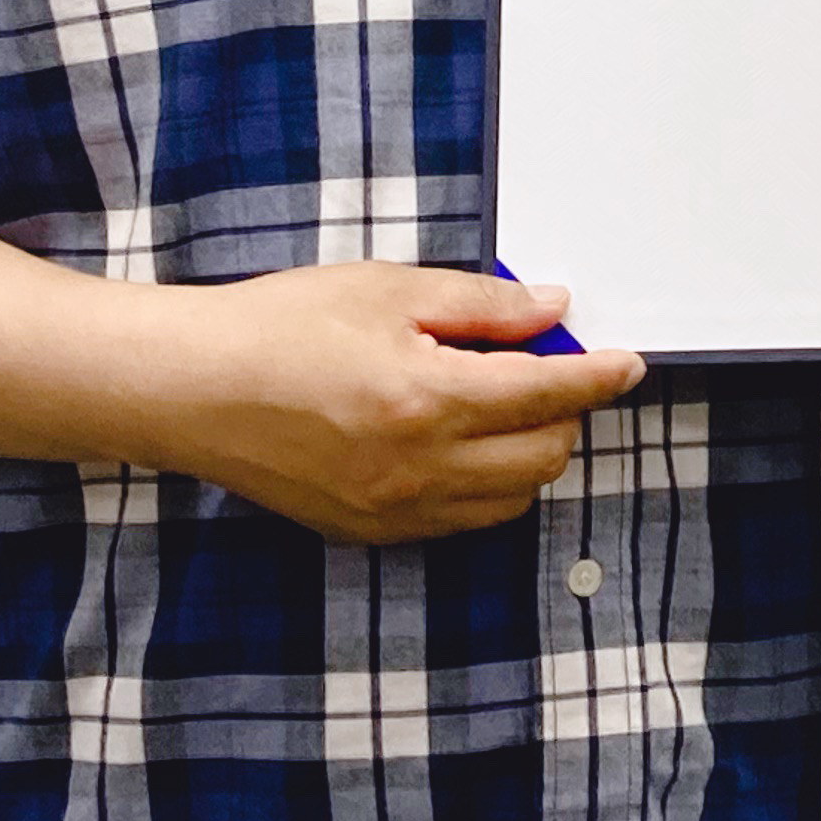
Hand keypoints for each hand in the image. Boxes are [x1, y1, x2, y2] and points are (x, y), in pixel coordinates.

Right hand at [148, 264, 644, 545]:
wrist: (192, 388)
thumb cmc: (282, 325)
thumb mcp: (389, 289)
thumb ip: (483, 305)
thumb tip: (554, 312)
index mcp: (429, 400)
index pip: (550, 395)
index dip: (599, 376)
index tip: (627, 363)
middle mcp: (419, 469)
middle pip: (544, 457)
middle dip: (567, 412)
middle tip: (549, 365)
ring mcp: (393, 511)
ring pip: (510, 500)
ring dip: (530, 453)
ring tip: (503, 402)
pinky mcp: (368, 532)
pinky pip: (460, 522)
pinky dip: (484, 485)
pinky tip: (462, 442)